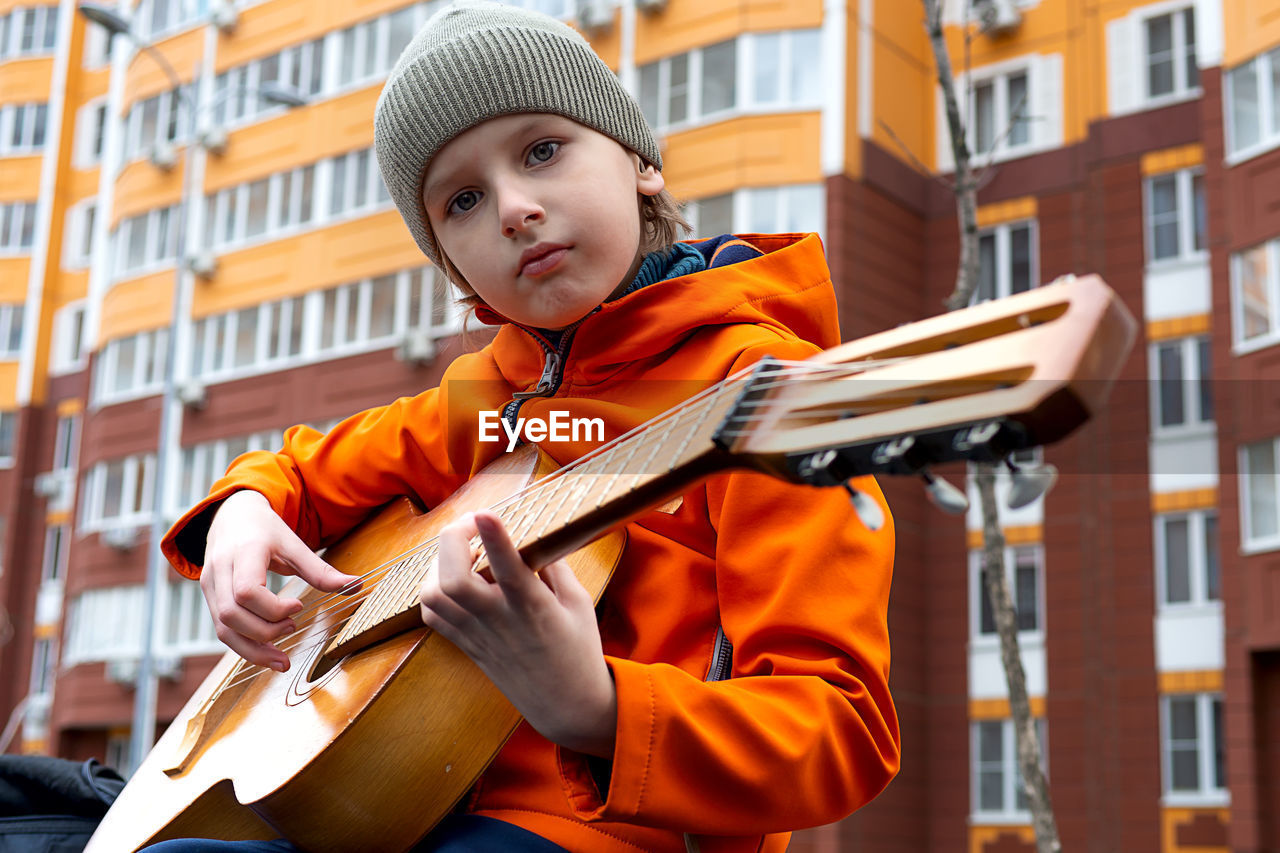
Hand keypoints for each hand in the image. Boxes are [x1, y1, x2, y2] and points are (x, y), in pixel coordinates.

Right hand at [203, 490, 360, 670]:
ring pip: (222, 628)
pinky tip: (266, 653)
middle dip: (265, 632)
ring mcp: (209, 585)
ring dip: (253, 650)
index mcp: (243, 552)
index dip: (273, 608)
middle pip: (231, 614)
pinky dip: (244, 646)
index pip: (246, 590)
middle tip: (294, 628)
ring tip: (282, 659)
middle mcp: (219, 570)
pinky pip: (221, 630)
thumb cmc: (265, 530)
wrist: (232, 516)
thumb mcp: (294, 544)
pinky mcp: (209, 598)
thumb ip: (320, 570)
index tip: (298, 607)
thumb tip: (356, 585)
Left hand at [419, 510, 616, 757]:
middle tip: (471, 524)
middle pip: (454, 580)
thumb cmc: (578, 649)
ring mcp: (477, 634)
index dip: (494, 538)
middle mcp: (498, 621)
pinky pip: (432, 614)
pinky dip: (433, 589)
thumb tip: (534, 537)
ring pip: (434, 596)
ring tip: (461, 551)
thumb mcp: (579, 603)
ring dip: (438, 563)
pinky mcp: (466, 645)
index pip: (509, 570)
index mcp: (533, 609)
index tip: (486, 513)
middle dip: (453, 540)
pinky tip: (453, 579)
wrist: (565, 704)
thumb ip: (554, 567)